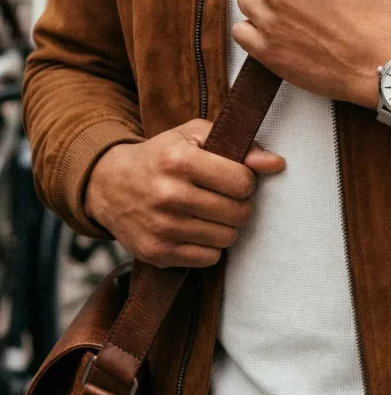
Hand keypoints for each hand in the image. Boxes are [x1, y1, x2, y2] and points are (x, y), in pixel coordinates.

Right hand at [84, 119, 284, 267]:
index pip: (242, 182)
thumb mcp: (195, 136)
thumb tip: (277, 164)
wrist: (109, 184)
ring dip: (225, 226)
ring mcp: (161, 228)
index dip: (244, 180)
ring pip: (227, 238)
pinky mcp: (157, 253)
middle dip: (239, 205)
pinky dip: (209, 246)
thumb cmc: (162, 156)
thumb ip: (240, 146)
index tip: (233, 177)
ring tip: (209, 212)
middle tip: (223, 197)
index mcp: (179, 160)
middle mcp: (168, 195)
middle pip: (239, 213)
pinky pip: (209, 258)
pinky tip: (194, 229)